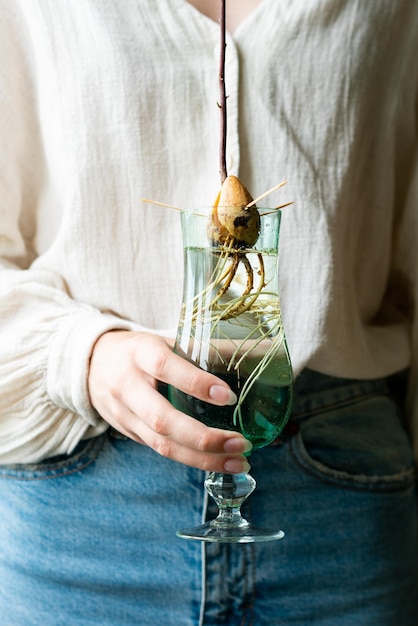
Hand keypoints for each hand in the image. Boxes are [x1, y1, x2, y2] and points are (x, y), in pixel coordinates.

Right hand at [88, 330, 251, 472]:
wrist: (90, 363)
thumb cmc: (141, 350)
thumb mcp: (168, 340)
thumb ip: (212, 348)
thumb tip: (267, 350)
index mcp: (140, 352)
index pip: (166, 368)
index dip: (195, 383)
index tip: (229, 397)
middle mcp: (127, 384)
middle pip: (162, 419)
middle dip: (204, 438)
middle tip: (241, 444)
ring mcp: (123, 413)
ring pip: (161, 443)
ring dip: (202, 458)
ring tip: (239, 462)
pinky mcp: (126, 432)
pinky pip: (159, 450)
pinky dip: (190, 459)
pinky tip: (218, 462)